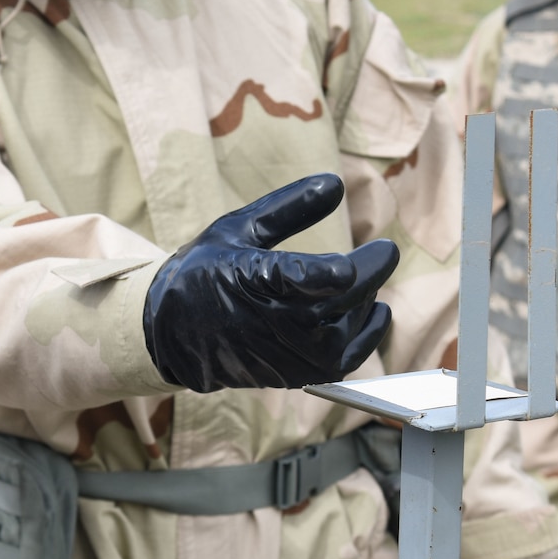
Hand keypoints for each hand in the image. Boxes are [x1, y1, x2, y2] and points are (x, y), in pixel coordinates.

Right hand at [143, 174, 398, 392]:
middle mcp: (271, 321)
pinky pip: (345, 358)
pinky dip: (367, 334)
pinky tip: (377, 310)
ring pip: (347, 327)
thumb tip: (335, 183)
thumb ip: (288, 207)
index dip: (339, 269)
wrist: (172, 333)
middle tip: (386, 251)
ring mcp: (284, 353)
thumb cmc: (205, 271)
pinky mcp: (294, 375)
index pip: (304, 278)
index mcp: (250, 278)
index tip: (374, 252)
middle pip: (340, 300)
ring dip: (366, 300)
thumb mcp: (237, 227)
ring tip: (365, 279)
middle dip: (373, 272)